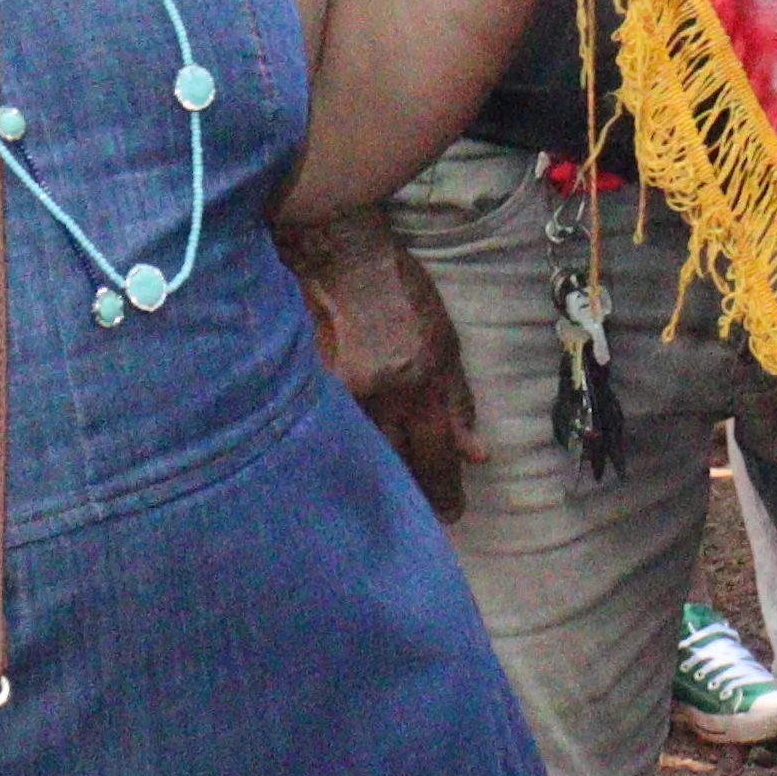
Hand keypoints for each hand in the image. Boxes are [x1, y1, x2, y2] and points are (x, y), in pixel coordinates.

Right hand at [287, 209, 475, 514]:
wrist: (339, 257)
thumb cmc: (400, 295)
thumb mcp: (445, 342)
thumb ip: (458, 400)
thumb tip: (473, 453)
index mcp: (419, 380)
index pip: (435, 454)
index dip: (444, 489)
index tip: (452, 514)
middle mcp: (378, 393)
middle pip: (394, 467)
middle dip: (412, 497)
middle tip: (425, 518)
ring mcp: (336, 392)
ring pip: (358, 457)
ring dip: (377, 482)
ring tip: (391, 501)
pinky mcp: (303, 387)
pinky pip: (325, 435)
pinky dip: (340, 454)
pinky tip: (348, 468)